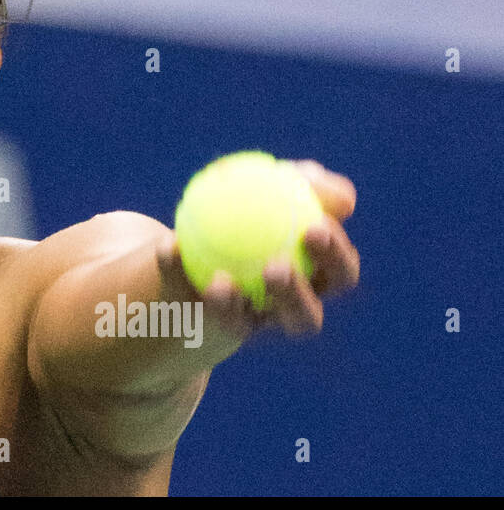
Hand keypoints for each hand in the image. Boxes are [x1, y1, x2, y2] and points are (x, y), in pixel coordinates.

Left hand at [160, 159, 360, 341]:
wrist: (200, 247)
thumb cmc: (255, 208)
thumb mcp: (277, 187)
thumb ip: (303, 182)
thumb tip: (329, 186)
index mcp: (311, 280)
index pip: (338, 274)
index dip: (334, 256)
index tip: (316, 226)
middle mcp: (279, 311)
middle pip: (305, 319)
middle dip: (295, 296)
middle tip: (276, 267)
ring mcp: (237, 322)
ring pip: (245, 327)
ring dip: (230, 306)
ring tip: (221, 281)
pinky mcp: (188, 319)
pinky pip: (183, 300)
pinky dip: (176, 269)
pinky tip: (171, 245)